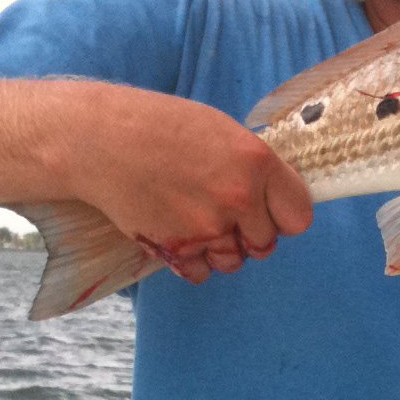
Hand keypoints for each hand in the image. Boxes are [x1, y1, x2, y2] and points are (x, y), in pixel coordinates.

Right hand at [79, 89, 312, 279]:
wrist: (100, 141)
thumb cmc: (159, 126)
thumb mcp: (220, 130)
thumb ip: (253, 165)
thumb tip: (275, 195)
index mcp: (257, 162)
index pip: (299, 216)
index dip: (284, 215)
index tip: (271, 211)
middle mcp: (239, 198)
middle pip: (266, 244)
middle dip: (250, 234)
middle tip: (224, 212)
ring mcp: (208, 227)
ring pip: (233, 261)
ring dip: (221, 249)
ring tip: (195, 219)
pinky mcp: (178, 249)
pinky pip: (202, 273)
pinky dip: (193, 261)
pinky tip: (177, 232)